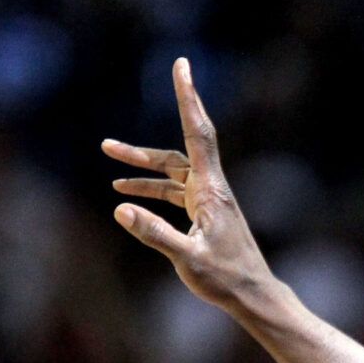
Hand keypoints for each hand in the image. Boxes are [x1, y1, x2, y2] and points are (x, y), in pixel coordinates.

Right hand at [104, 58, 275, 312]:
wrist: (254, 296)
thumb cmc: (226, 279)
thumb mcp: (187, 259)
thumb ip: (154, 234)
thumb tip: (119, 208)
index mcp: (211, 191)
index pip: (197, 133)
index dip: (188, 98)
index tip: (182, 66)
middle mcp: (211, 189)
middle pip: (179, 150)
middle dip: (148, 143)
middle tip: (115, 136)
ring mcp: (209, 201)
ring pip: (172, 174)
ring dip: (143, 170)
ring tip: (109, 165)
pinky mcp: (205, 214)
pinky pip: (174, 193)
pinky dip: (152, 191)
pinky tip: (127, 198)